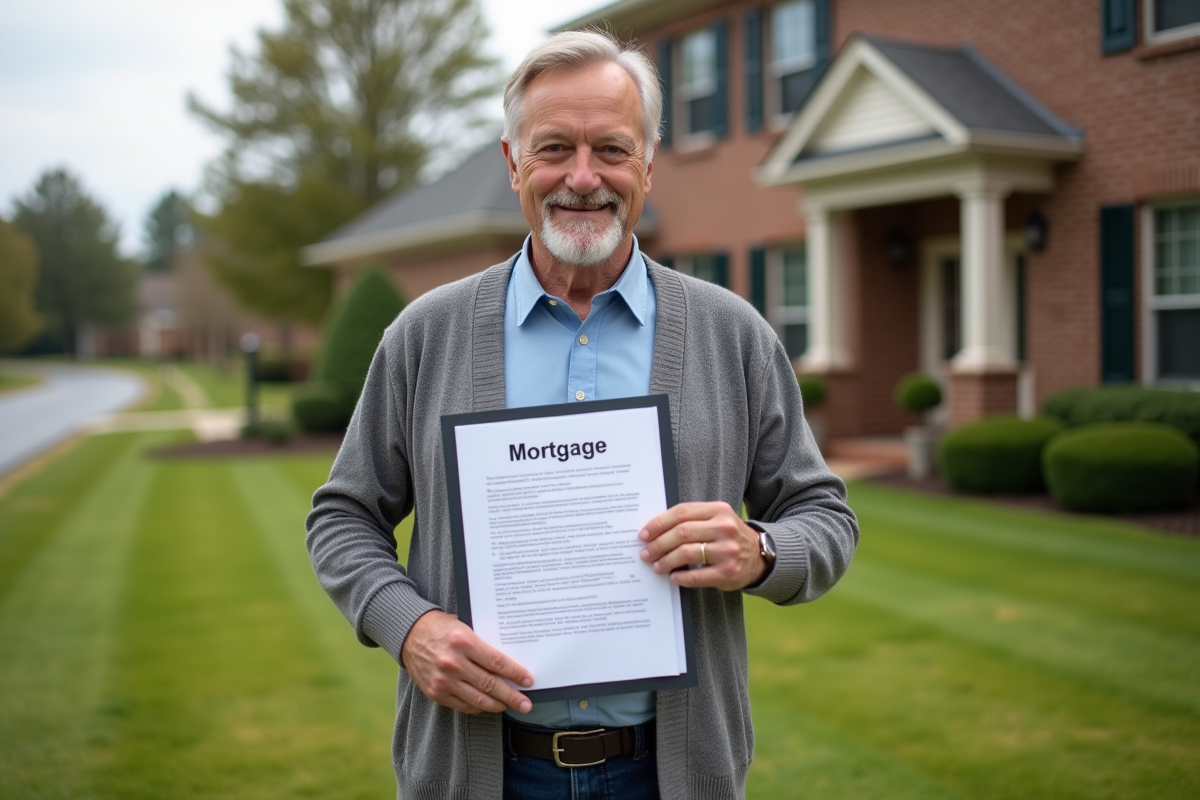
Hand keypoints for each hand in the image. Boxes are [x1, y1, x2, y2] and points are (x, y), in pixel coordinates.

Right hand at [401, 610, 533, 714]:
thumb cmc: (442, 628)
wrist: (409, 634)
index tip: (528, 681)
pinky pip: (463, 705)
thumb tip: (510, 662)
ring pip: (478, 699)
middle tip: (526, 705)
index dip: (515, 673)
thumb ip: (483, 644)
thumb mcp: (464, 627)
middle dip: (511, 696)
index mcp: (463, 641)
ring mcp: (443, 680)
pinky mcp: (435, 693)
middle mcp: (453, 662)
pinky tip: (489, 705)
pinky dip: (478, 707)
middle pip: (490, 684)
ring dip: (497, 705)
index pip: (497, 662)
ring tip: (510, 707)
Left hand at [638, 502, 768, 590]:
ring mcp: (727, 551)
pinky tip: (674, 577)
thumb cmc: (728, 536)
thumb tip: (655, 530)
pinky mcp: (728, 572)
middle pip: (681, 533)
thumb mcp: (716, 519)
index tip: (644, 534)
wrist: (760, 556)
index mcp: (718, 510)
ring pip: (686, 553)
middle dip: (658, 544)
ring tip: (657, 566)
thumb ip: (692, 519)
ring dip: (666, 561)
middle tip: (646, 553)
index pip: (681, 512)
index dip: (658, 523)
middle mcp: (724, 528)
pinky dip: (680, 577)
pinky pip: (696, 576)